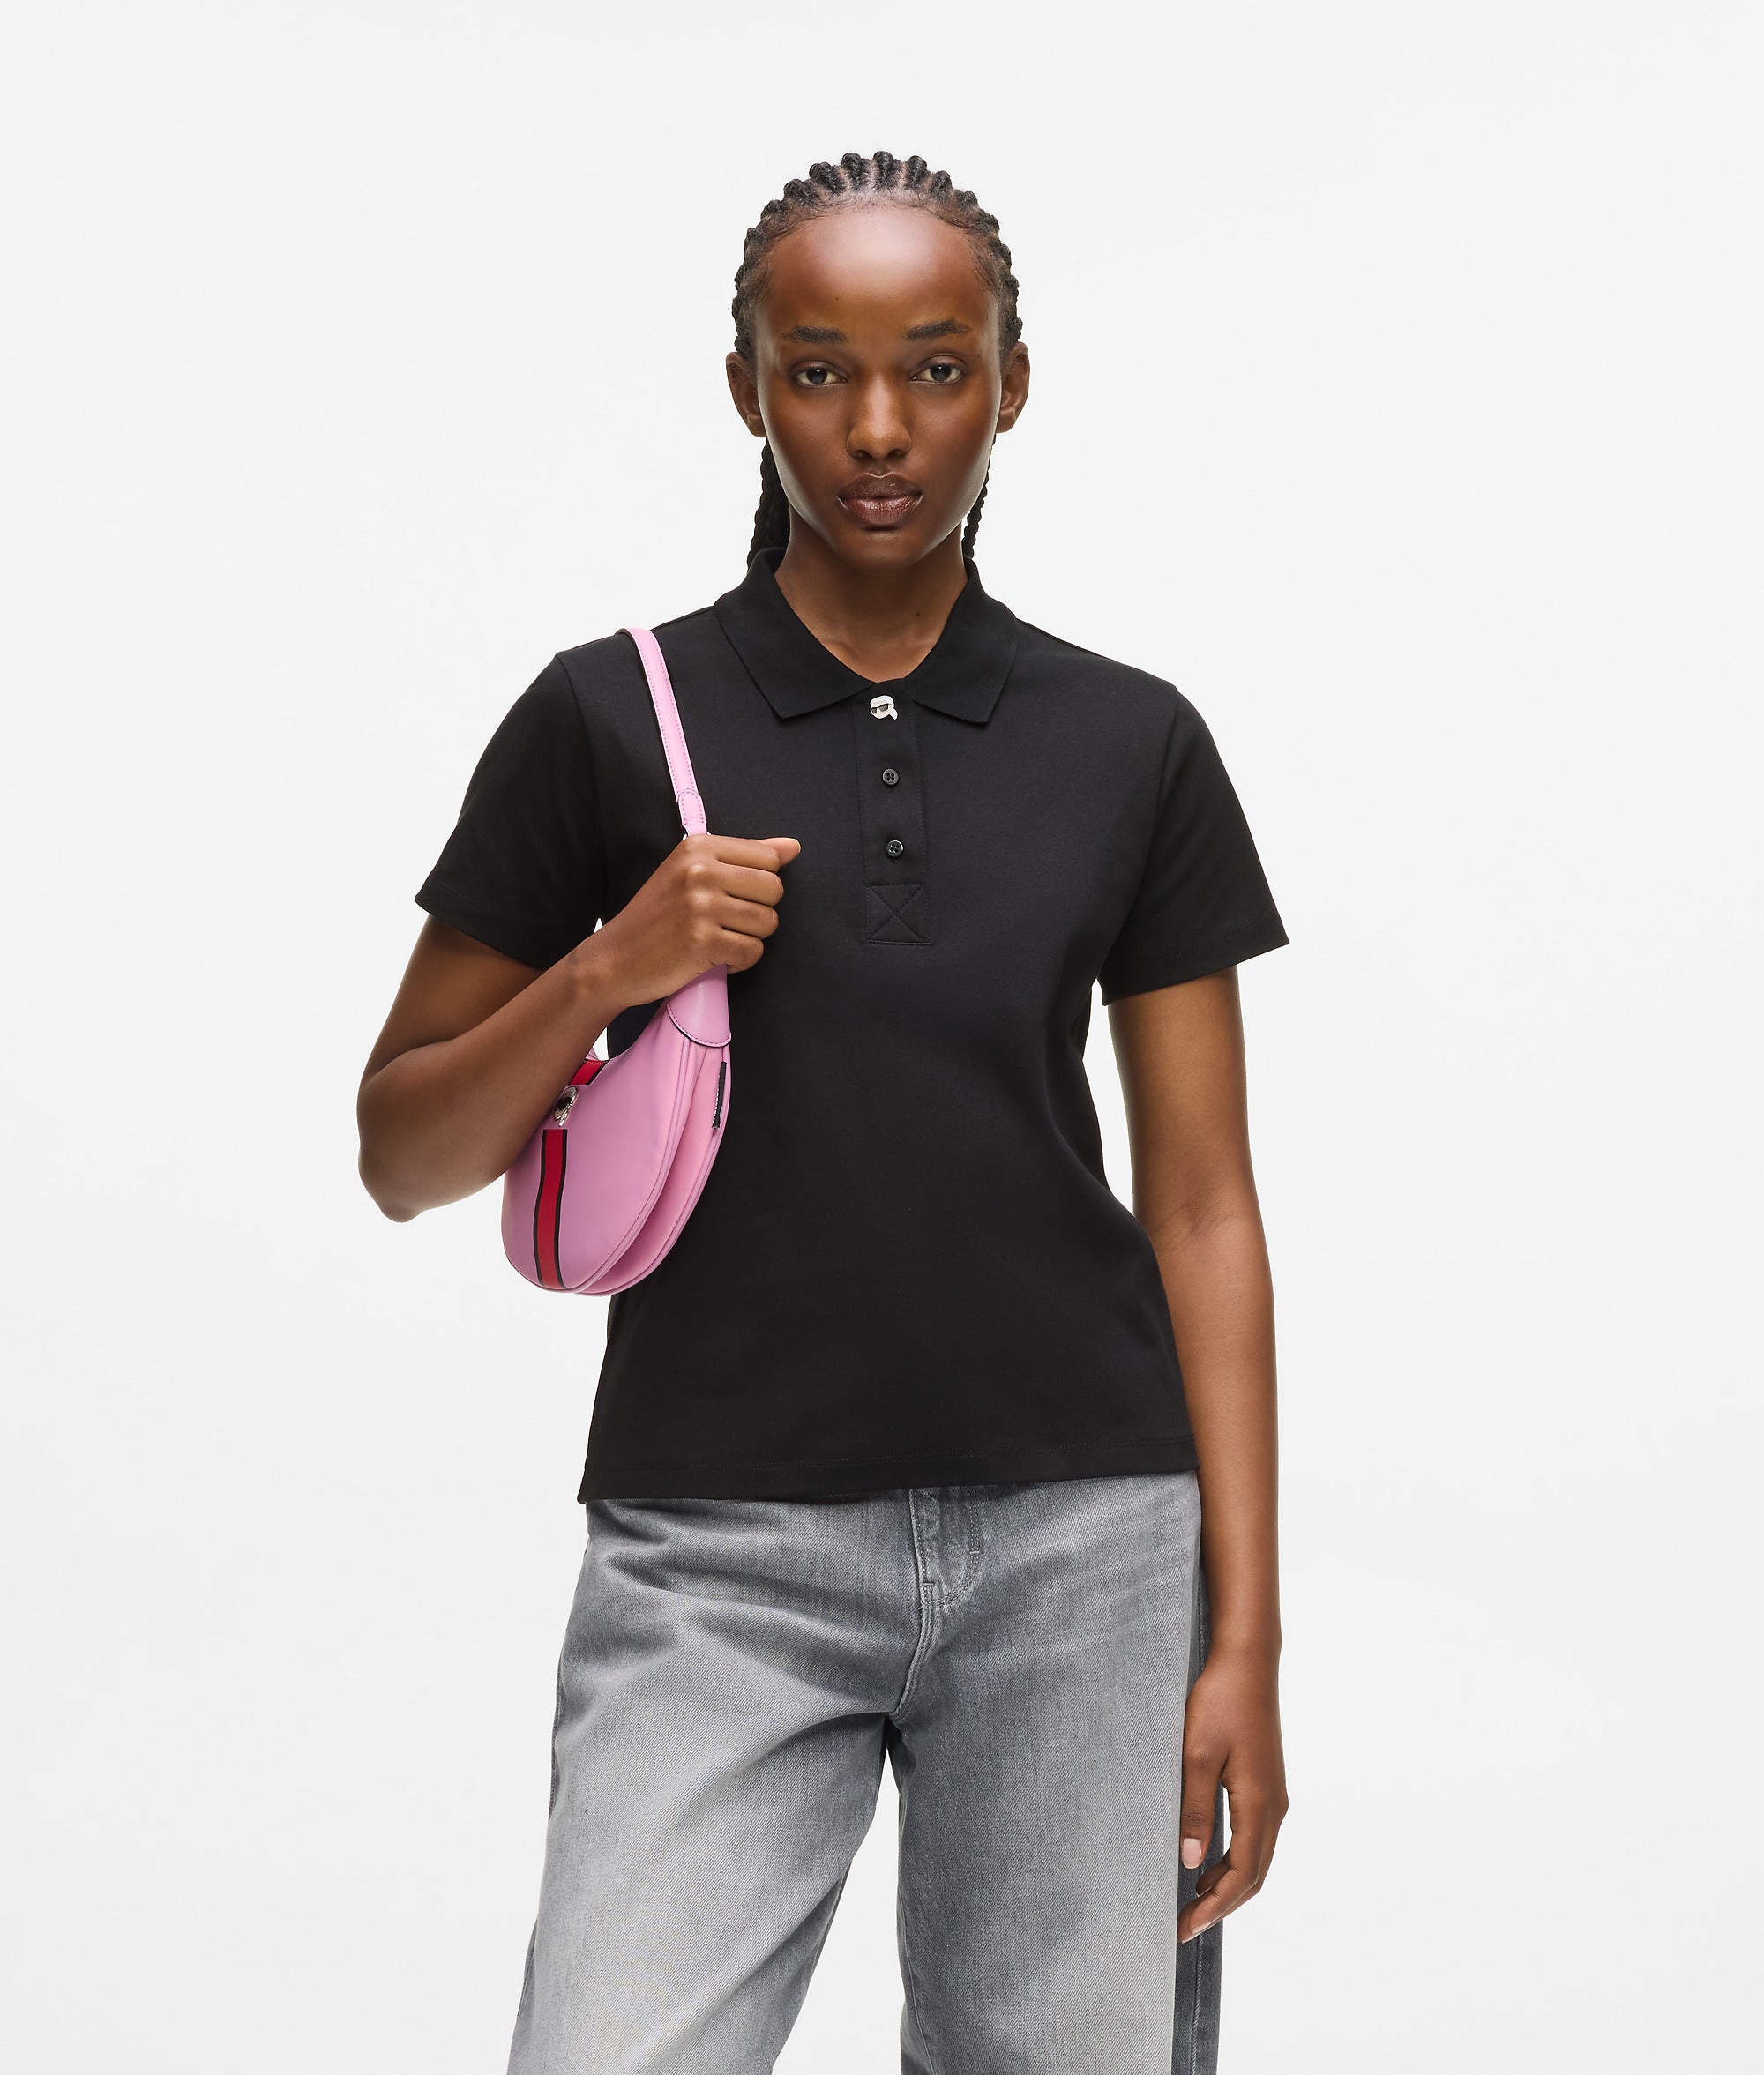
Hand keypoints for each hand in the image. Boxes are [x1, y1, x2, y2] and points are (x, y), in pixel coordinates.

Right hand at [588, 833, 800, 1007]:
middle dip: (758, 912)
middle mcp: (700, 871)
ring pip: (768, 923)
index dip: (760, 885)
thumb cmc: (657, 916)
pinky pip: (753, 952)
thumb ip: (744, 857)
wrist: (615, 958)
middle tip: (726, 922)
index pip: (769, 860)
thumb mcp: (691, 872)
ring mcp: (701, 906)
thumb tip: (793, 847)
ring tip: (718, 939)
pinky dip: (739, 961)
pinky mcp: (703, 942)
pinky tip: (714, 957)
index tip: (732, 897)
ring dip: (748, 938)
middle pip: (774, 890)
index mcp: (698, 847)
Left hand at [1177, 1646, 1287, 1940]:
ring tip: (1192, 1901)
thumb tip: (1190, 1862)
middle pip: (1253, 1875)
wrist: (1247, 1662)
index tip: (1184, 1927)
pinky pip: (1254, 1837)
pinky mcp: (1265, 1784)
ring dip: (1227, 1885)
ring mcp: (1273, 1795)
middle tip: (1184, 1924)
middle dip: (1221, 1905)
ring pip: (1256, 1858)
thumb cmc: (1220, 1702)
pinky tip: (1207, 1862)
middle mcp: (1274, 1807)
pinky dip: (1233, 1861)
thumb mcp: (1197, 1755)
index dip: (1214, 1906)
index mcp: (1259, 1804)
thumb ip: (1194, 1809)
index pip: (1241, 1875)